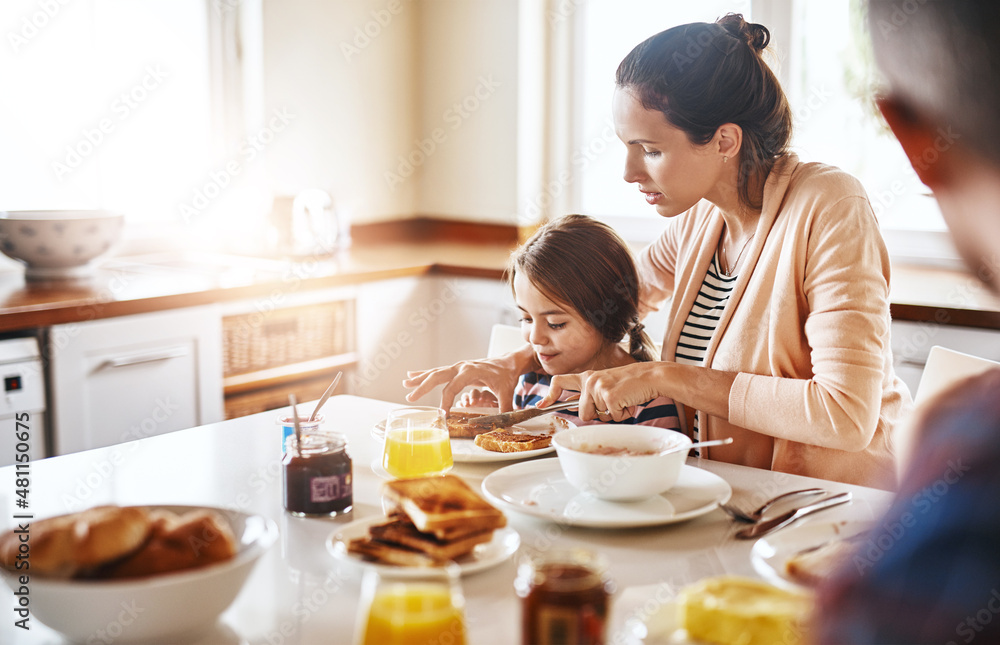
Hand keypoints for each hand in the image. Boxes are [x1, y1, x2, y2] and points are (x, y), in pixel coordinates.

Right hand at [403, 352, 526, 412]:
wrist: (508, 362)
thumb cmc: (506, 376)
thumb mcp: (506, 392)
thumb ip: (504, 408)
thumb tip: (505, 425)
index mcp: (472, 371)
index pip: (454, 386)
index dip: (446, 399)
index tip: (442, 413)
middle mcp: (462, 367)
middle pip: (438, 376)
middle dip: (423, 386)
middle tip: (410, 397)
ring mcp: (458, 366)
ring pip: (435, 372)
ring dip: (420, 378)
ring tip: (406, 383)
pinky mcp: (457, 369)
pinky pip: (438, 372)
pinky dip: (425, 373)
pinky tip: (412, 375)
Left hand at [538, 363, 664, 421]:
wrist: (651, 376)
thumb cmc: (630, 383)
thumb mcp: (605, 384)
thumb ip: (590, 394)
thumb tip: (574, 409)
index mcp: (586, 377)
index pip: (559, 381)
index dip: (549, 394)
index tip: (541, 404)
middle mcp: (589, 381)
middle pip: (583, 413)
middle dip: (598, 414)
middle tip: (613, 402)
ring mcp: (598, 388)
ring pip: (598, 417)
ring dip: (612, 414)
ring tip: (622, 399)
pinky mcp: (609, 396)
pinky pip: (613, 417)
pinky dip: (623, 414)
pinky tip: (628, 401)